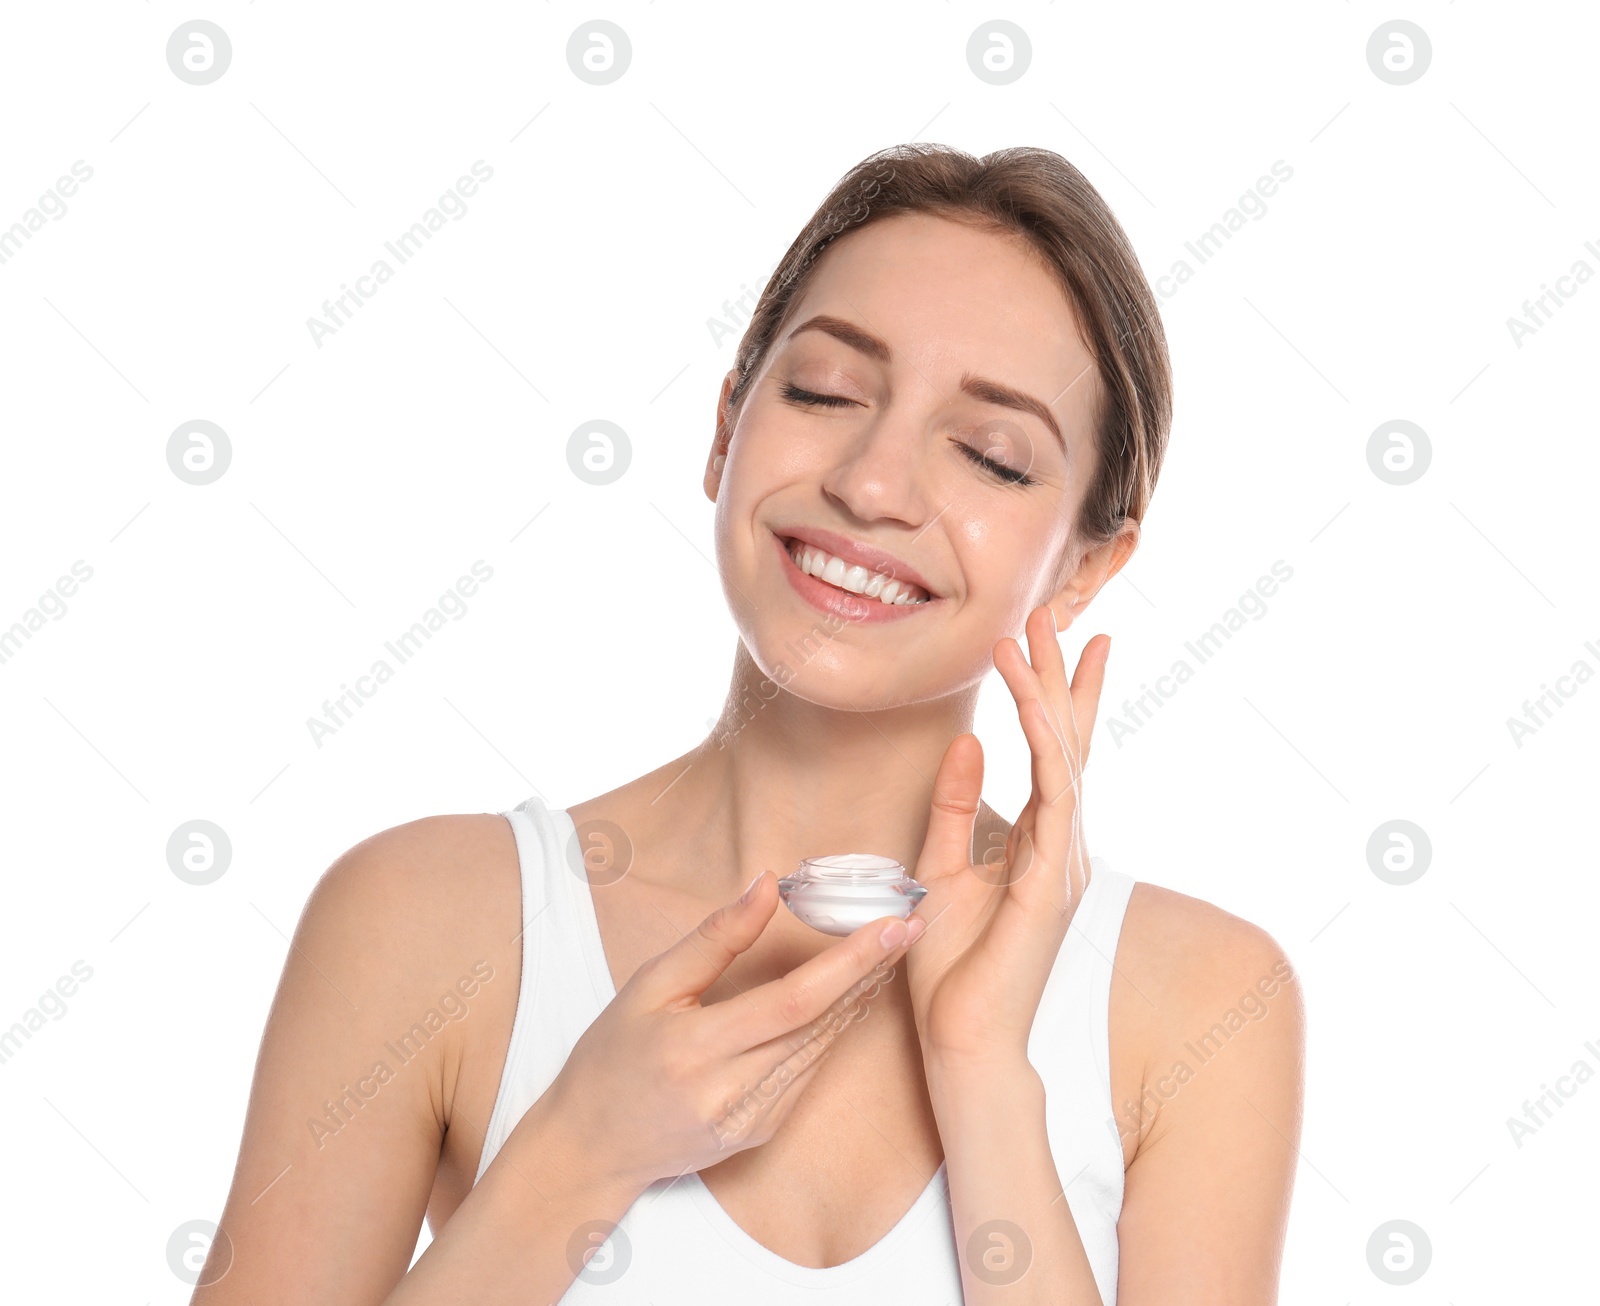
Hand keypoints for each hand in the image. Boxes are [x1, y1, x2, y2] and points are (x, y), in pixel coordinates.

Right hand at [535, 871, 926, 1190]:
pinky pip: (808, 1074)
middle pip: (820, 1025)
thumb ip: (715, 937)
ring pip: (822, 1050)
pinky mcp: (762, 1134)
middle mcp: (731, 1092)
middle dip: (870, 972)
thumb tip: (766, 884)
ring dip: (859, 999)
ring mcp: (751, 1121)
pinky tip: (848, 998)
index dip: (849, 963)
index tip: (890, 926)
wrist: (591, 1144)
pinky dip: (830, 1033)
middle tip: (908, 925)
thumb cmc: (612, 1056)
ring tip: (889, 951)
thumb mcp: (650, 985)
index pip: (795, 1002)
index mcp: (698, 1047)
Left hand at [904, 605, 1110, 1069]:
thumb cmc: (950, 968)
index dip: (1056, 695)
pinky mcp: (1053, 877)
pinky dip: (1041, 739)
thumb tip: (965, 744)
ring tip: (1035, 630)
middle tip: (1057, 613)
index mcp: (1040, 843)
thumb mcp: (939, 870)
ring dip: (1048, 689)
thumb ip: (954, 809)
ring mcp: (1064, 859)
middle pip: (1067, 741)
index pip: (1053, 753)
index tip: (1058, 640)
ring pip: (1063, 753)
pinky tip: (1027, 698)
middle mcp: (1062, 844)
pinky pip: (1054, 791)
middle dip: (1061, 674)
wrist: (959, 1038)